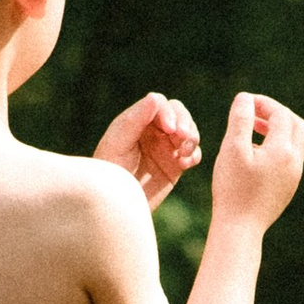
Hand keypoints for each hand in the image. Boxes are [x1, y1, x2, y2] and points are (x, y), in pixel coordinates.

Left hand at [93, 92, 200, 208]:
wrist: (115, 206)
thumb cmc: (109, 172)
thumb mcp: (118, 143)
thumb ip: (135, 120)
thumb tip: (155, 98)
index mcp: (137, 120)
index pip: (160, 105)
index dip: (168, 112)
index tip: (169, 129)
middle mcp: (153, 130)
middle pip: (179, 113)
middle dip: (185, 123)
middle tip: (184, 138)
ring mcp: (166, 147)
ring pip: (189, 132)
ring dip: (192, 138)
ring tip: (183, 153)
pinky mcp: (176, 165)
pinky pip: (193, 153)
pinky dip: (194, 155)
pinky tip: (185, 164)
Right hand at [209, 89, 303, 232]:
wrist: (240, 228)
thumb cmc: (233, 188)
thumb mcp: (233, 149)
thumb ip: (241, 119)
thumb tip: (246, 98)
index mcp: (283, 150)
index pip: (280, 114)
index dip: (263, 103)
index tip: (244, 103)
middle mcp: (295, 161)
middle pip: (295, 124)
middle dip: (275, 113)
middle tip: (253, 112)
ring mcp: (295, 175)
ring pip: (294, 141)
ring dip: (277, 129)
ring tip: (252, 130)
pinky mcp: (289, 186)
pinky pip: (289, 157)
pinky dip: (276, 146)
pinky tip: (255, 152)